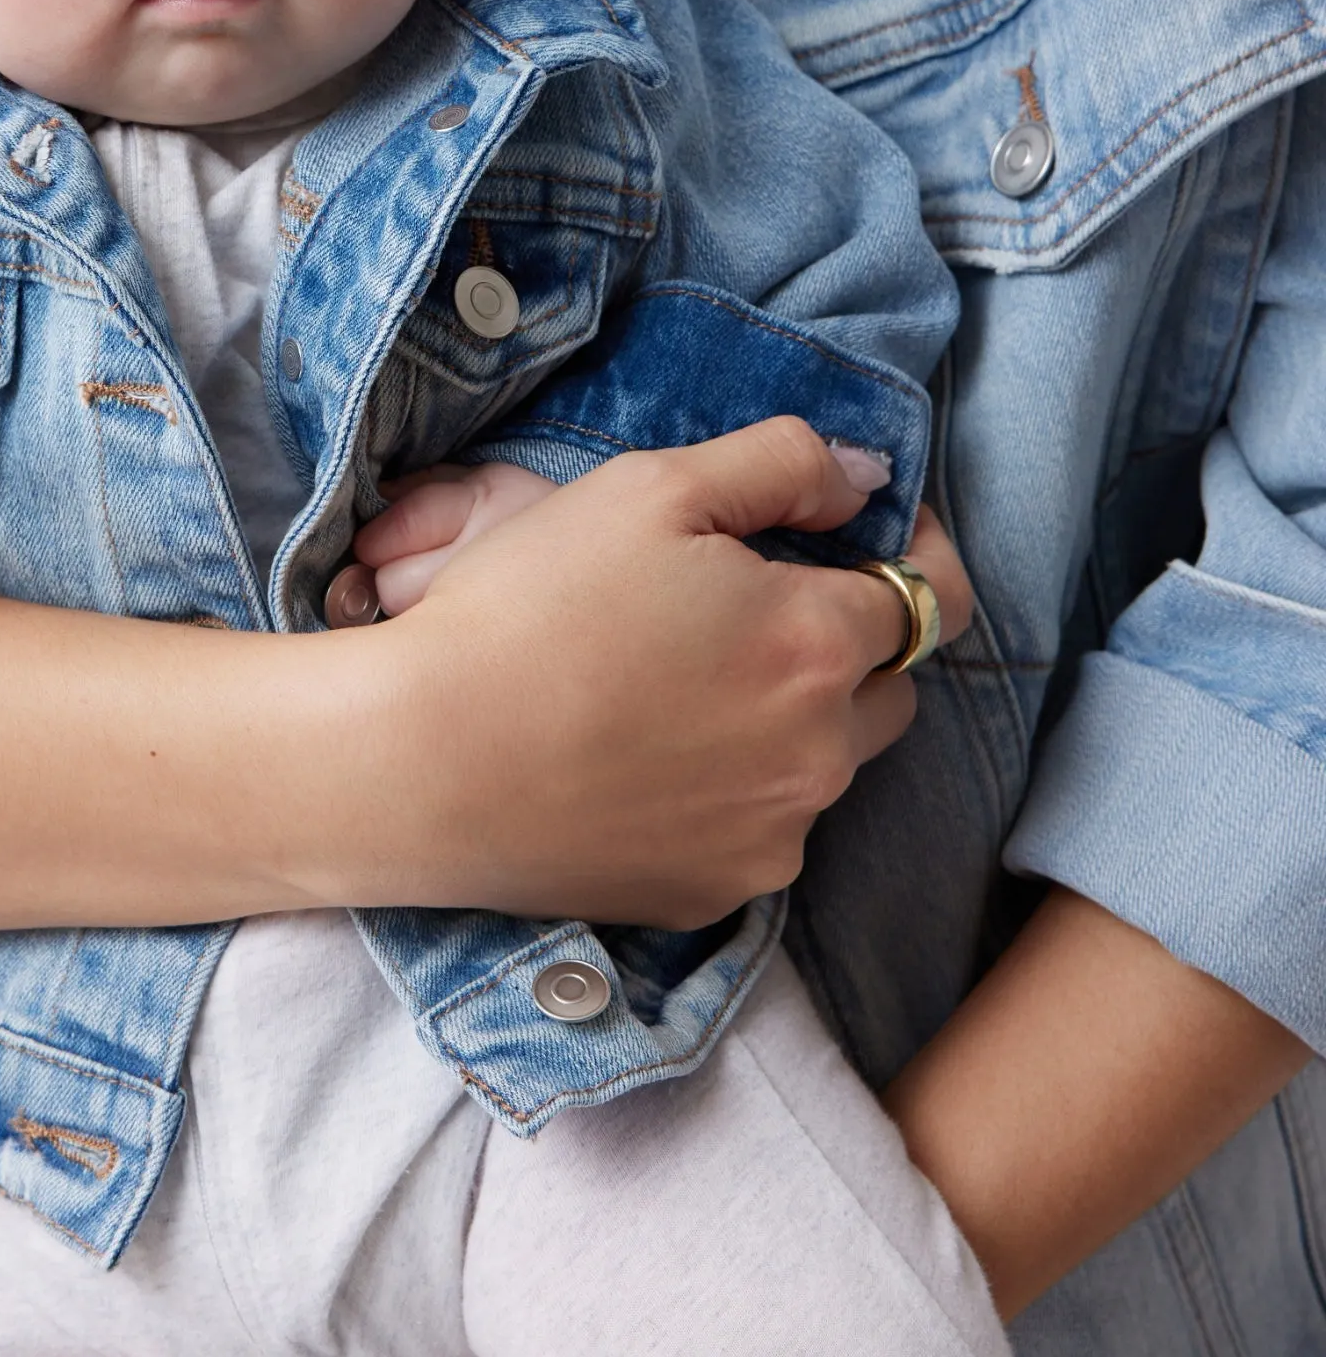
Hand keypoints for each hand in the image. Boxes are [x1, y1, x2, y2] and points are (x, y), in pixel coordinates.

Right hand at [328, 419, 964, 927]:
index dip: (913, 548)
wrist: (425, 761)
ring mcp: (773, 836)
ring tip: (679, 682)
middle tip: (749, 605)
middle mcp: (821, 753)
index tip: (864, 526)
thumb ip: (779, 463)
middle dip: (849, 640)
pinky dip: (730, 790)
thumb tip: (863, 474)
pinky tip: (647, 755)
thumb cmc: (531, 608)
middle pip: (891, 686)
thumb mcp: (650, 487)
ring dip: (788, 718)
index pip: (932, 594)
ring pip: (823, 762)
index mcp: (817, 642)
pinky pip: (760, 829)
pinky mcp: (718, 892)